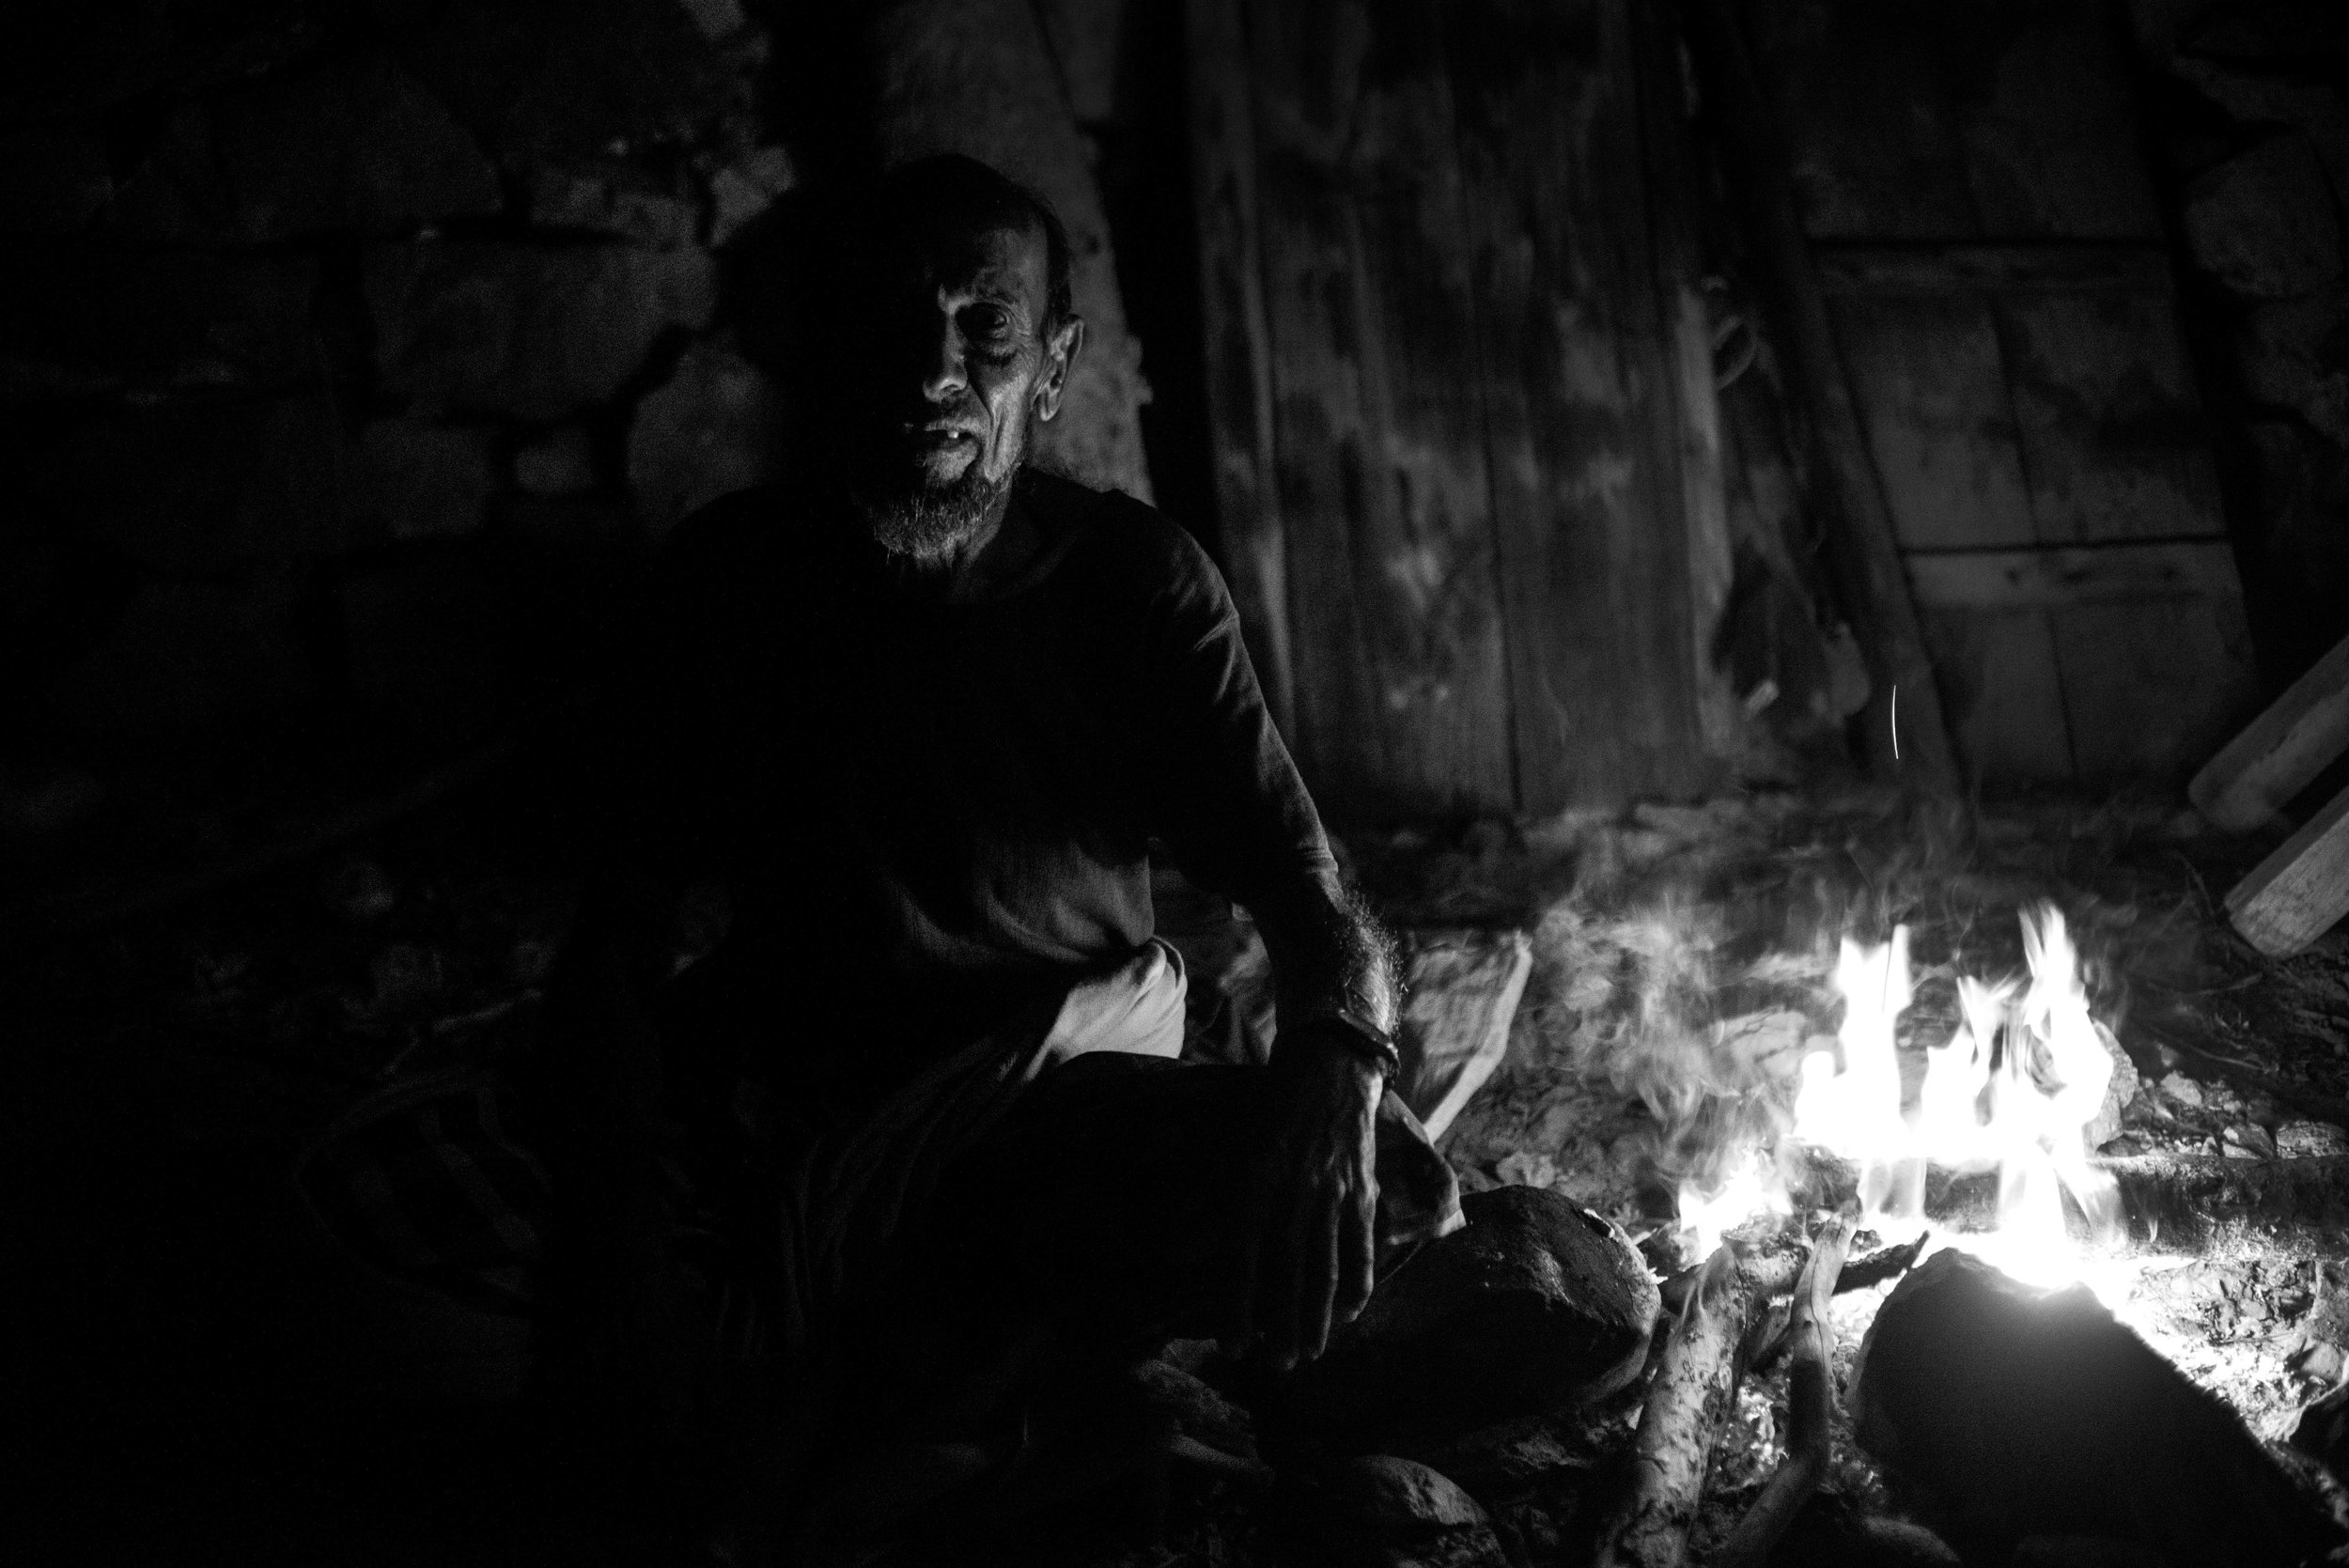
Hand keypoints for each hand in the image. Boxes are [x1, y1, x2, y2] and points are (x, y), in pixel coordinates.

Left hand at [1230, 1024, 1382, 1368]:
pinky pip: (1362, 1245)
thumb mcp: (1235, 1150)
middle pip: (1288, 1270)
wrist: (1328, 1071)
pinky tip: (1350, 1313)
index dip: (1240, 1304)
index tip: (1234, 1345)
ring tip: (1310, 1353)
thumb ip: (1217, 1202)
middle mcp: (1294, 1190)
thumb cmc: (1270, 1114)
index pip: (1244, 1256)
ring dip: (1318, 1314)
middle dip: (1282, 1322)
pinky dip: (1358, 1281)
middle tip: (1277, 1367)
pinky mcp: (1363, 1191)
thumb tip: (1178, 1248)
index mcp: (1255, 1180)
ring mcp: (1333, 1192)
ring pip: (1325, 1265)